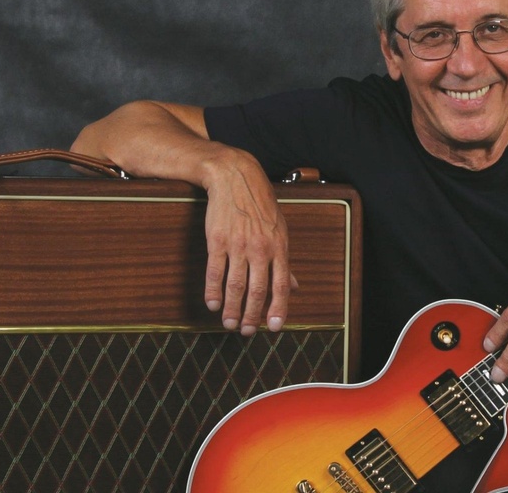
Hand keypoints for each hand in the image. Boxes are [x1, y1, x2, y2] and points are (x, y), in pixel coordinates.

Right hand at [201, 162, 295, 335]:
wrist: (236, 177)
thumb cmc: (260, 204)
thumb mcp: (280, 230)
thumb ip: (284, 262)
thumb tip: (294, 287)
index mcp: (279, 247)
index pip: (281, 285)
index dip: (278, 309)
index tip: (273, 328)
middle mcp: (260, 248)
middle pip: (257, 290)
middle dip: (251, 315)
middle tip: (245, 331)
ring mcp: (238, 245)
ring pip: (235, 285)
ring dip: (231, 308)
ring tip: (228, 323)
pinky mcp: (217, 240)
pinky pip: (215, 271)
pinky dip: (213, 290)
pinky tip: (212, 304)